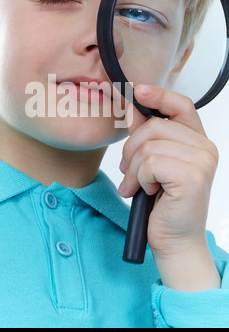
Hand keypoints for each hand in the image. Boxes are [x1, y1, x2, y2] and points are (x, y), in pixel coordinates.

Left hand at [119, 84, 220, 290]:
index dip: (158, 95)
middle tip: (126, 171)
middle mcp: (205, 148)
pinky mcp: (193, 177)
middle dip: (131, 149)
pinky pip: (151, 163)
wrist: (174, 241)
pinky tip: (145, 192)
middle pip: (155, 126)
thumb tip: (133, 106)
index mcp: (197, 142)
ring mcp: (202, 162)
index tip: (136, 90)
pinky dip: (139, 178)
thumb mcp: (151, 163)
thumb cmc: (162, 204)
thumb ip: (145, 135)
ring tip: (133, 185)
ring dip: (132, 168)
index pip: (181, 105)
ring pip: (150, 145)